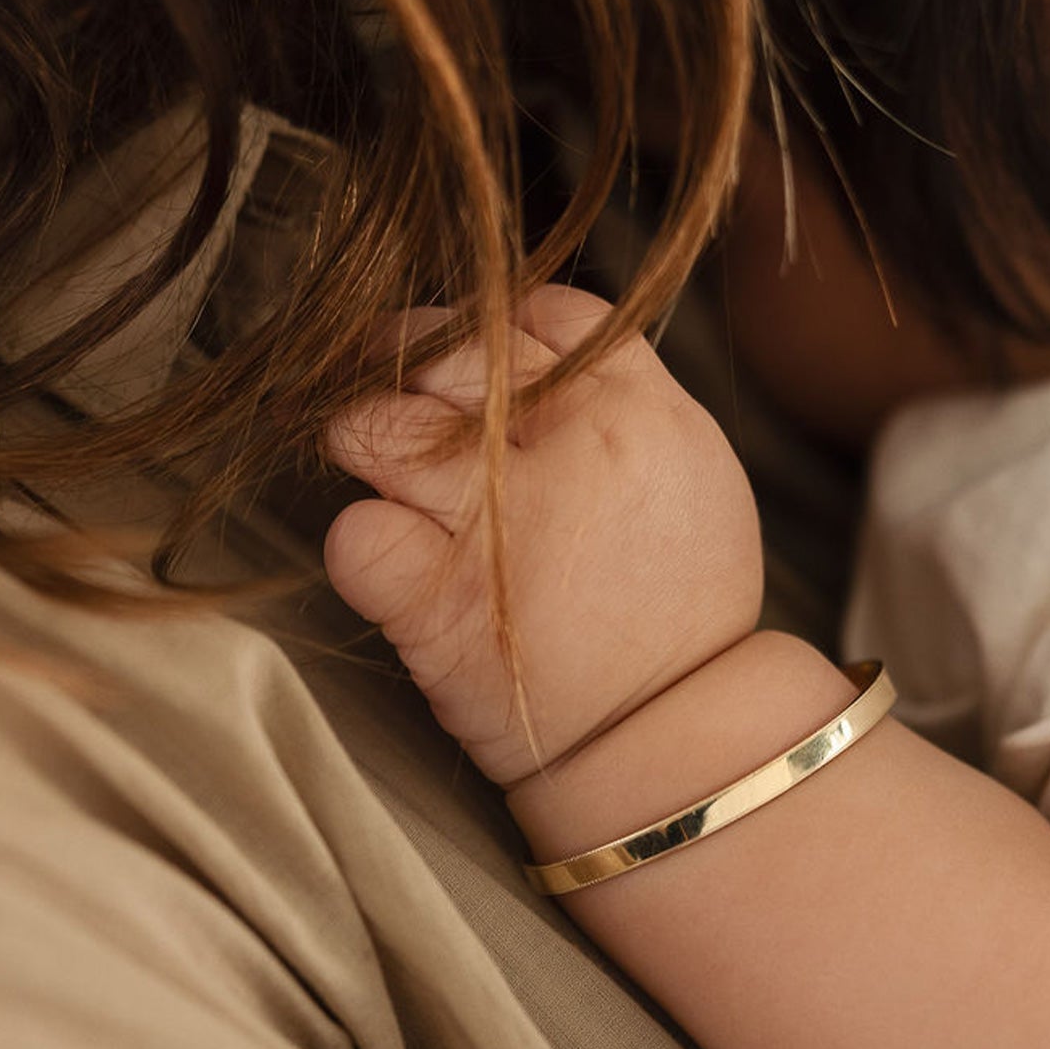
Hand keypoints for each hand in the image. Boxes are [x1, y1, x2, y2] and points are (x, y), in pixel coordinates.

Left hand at [323, 285, 763, 787]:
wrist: (676, 735)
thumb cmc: (680, 606)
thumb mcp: (694, 469)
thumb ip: (623, 400)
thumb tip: (537, 350)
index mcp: (634, 407)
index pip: (535, 313)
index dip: (486, 328)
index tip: (466, 365)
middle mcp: (564, 447)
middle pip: (443, 352)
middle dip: (403, 371)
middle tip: (394, 405)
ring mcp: (494, 522)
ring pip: (376, 425)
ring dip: (363, 441)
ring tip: (383, 475)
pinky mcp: (437, 603)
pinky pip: (356, 535)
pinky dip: (362, 546)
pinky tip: (393, 563)